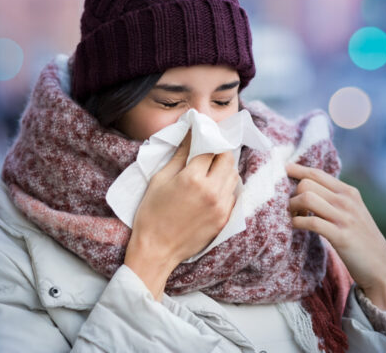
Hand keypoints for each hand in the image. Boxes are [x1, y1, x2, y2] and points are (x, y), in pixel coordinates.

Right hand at [124, 132, 239, 299]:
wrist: (156, 250)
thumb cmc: (151, 214)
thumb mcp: (160, 179)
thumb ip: (179, 156)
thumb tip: (190, 135)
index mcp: (193, 178)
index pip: (210, 148)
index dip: (207, 140)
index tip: (202, 138)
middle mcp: (212, 190)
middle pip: (227, 160)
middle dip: (219, 153)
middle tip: (207, 154)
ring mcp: (221, 206)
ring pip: (234, 177)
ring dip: (224, 170)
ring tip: (210, 172)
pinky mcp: (224, 219)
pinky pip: (233, 195)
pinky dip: (226, 188)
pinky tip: (212, 191)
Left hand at [286, 163, 385, 314]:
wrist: (380, 266)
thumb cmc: (360, 238)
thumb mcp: (351, 211)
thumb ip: (334, 198)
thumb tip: (307, 187)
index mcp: (348, 192)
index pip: (317, 173)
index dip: (297, 170)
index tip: (283, 170)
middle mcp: (347, 201)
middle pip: (307, 184)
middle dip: (292, 194)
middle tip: (292, 209)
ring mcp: (344, 218)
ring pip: (307, 198)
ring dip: (292, 207)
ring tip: (294, 217)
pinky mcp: (341, 236)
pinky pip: (311, 222)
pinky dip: (297, 222)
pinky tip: (296, 226)